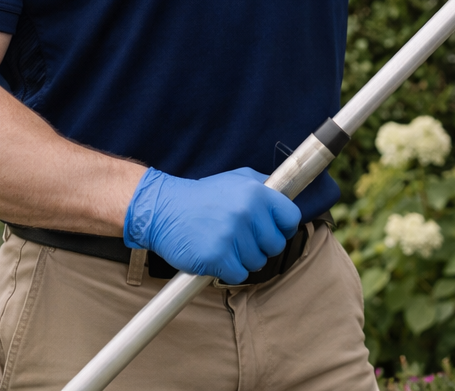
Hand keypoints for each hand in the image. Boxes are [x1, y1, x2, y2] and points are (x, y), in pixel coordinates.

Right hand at [123, 167, 301, 283]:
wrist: (163, 210)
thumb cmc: (202, 197)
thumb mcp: (237, 178)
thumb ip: (264, 186)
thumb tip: (287, 197)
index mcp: (257, 192)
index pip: (291, 218)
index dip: (284, 228)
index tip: (272, 231)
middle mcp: (247, 212)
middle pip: (276, 245)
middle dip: (262, 247)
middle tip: (242, 240)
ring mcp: (232, 235)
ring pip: (258, 262)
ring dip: (243, 259)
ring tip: (225, 244)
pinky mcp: (217, 257)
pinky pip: (239, 275)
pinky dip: (229, 271)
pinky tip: (216, 256)